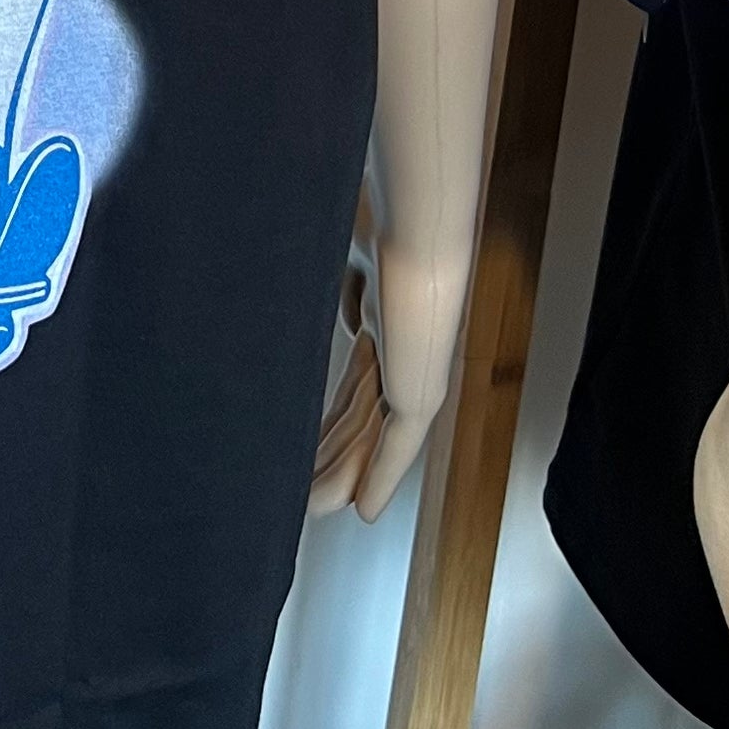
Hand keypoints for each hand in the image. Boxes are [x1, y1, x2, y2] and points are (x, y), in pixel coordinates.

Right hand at [310, 226, 460, 521]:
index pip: (357, 380)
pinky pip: (396, 446)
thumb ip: (351, 292)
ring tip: (314, 508)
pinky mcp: (423, 390)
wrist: (418, 217)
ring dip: (343, 474)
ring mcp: (416, 371)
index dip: (334, 415)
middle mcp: (405, 350)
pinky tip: (362, 511)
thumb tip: (350, 322)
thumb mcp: (350, 256)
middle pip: (363, 414)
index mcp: (387, 317)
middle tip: (305, 487)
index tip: (310, 441)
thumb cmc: (382, 216)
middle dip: (335, 451)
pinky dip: (377, 479)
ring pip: (373, 437)